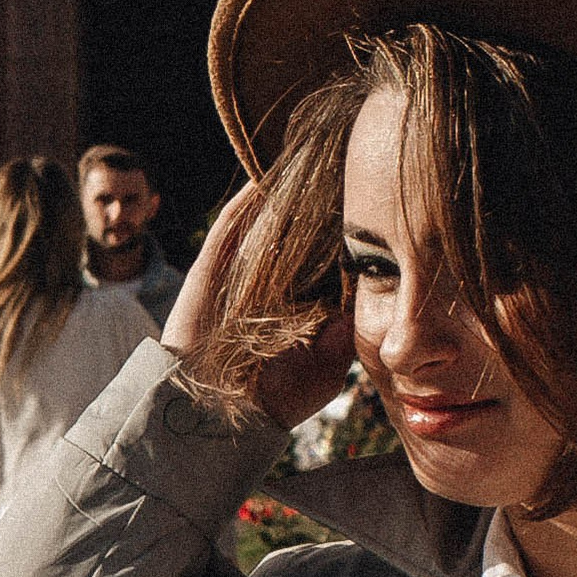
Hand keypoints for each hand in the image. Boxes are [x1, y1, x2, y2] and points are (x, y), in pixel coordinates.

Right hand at [164, 181, 355, 431]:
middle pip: (292, 236)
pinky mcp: (210, 269)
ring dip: (281, 196)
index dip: (338, 239)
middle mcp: (267, 286)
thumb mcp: (326, 370)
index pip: (319, 262)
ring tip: (308, 162)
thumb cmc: (272, 401)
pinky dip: (245, 201)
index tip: (366, 214)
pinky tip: (264, 178)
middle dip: (313, 209)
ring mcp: (238, 274)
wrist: (215, 414)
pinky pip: (228, 227)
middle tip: (341, 174)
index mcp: (294, 307)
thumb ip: (346, 337)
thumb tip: (363, 301)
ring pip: (262, 225)